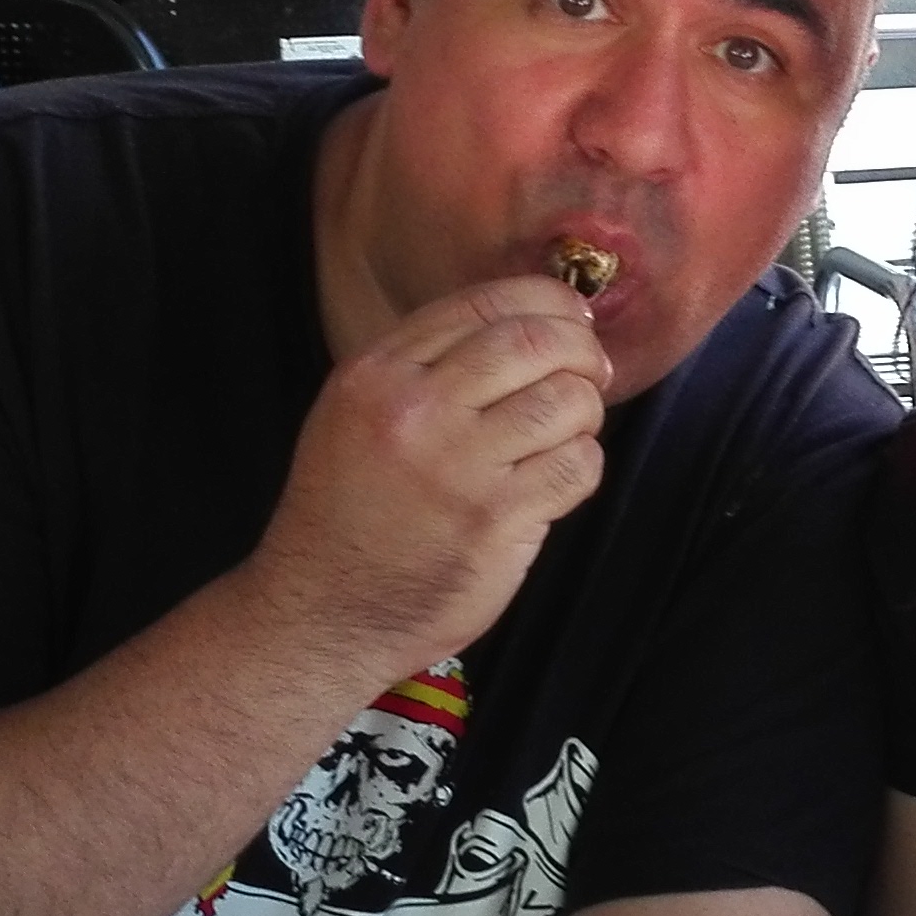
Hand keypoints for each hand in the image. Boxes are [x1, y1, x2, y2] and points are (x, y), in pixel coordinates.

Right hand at [249, 278, 608, 676]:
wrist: (323, 613)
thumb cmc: (348, 516)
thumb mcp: (356, 417)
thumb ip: (425, 367)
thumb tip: (531, 324)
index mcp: (377, 373)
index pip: (486, 302)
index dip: (549, 303)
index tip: (572, 322)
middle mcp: (414, 410)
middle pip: (534, 341)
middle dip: (581, 350)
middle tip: (591, 372)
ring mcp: (456, 466)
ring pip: (565, 400)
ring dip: (585, 411)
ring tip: (568, 433)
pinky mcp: (494, 520)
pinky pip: (575, 466)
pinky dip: (583, 465)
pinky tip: (557, 479)